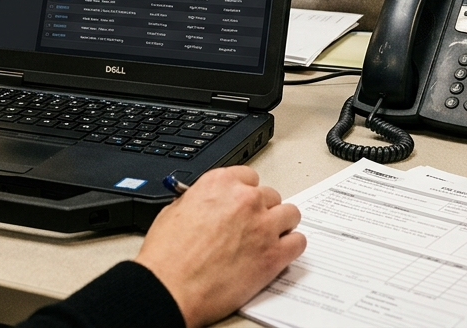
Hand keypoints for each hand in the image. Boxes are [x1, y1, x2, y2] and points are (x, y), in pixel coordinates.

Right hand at [134, 166, 305, 327]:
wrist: (171, 287)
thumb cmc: (167, 256)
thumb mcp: (175, 211)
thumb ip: (199, 200)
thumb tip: (208, 203)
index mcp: (221, 183)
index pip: (249, 177)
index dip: (246, 194)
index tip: (243, 205)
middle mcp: (245, 200)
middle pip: (270, 196)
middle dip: (262, 211)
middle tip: (251, 228)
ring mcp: (263, 226)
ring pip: (290, 214)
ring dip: (281, 225)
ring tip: (268, 239)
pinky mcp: (274, 255)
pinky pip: (298, 242)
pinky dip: (291, 247)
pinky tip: (279, 254)